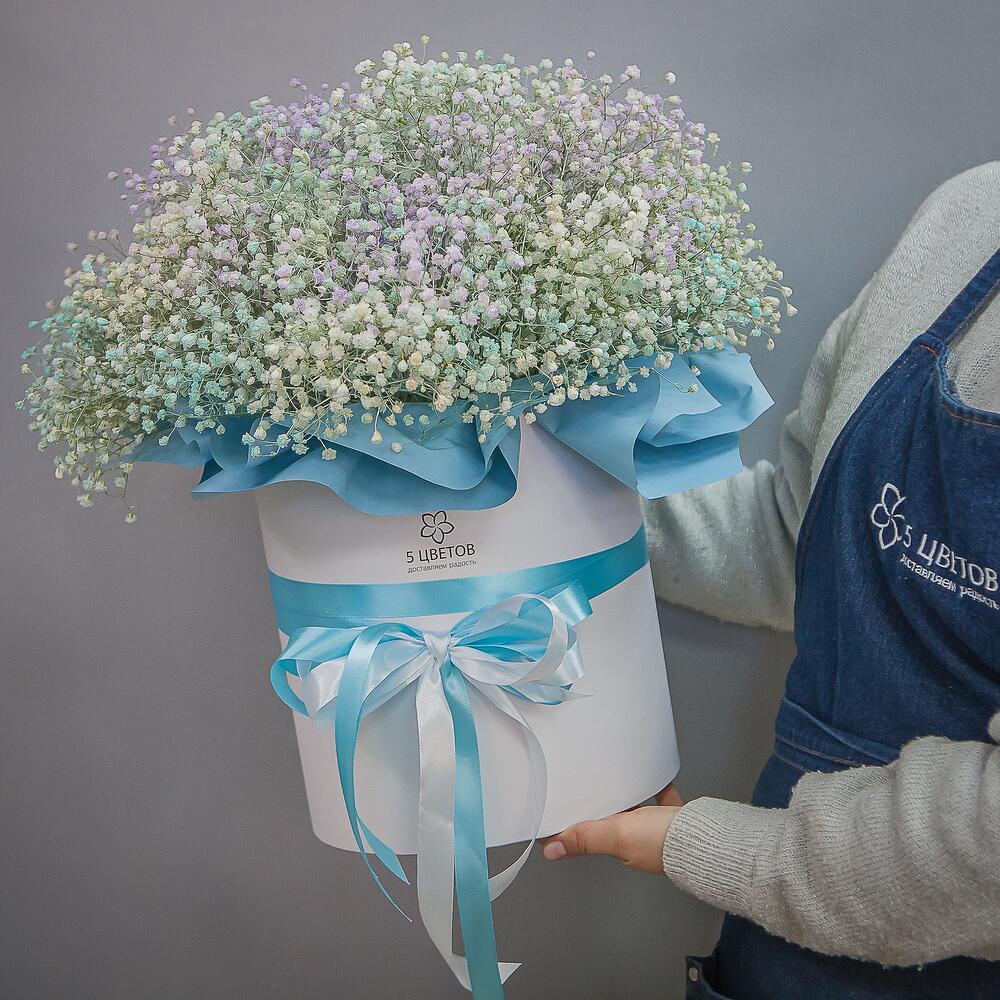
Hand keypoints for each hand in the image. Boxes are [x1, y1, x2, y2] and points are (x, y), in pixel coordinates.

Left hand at [540, 784, 684, 874]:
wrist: (712, 839)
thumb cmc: (666, 841)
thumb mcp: (619, 835)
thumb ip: (586, 839)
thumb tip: (552, 851)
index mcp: (623, 849)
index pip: (591, 836)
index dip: (576, 824)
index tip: (562, 810)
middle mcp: (640, 843)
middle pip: (614, 822)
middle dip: (602, 807)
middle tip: (588, 786)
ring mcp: (661, 831)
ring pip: (637, 811)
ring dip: (628, 797)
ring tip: (617, 777)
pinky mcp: (678, 819)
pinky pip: (664, 799)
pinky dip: (658, 788)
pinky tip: (653, 774)